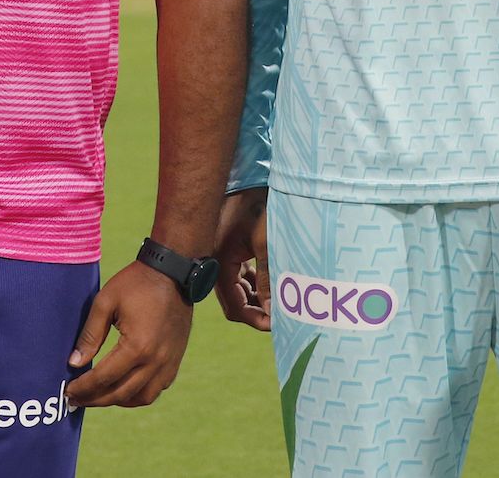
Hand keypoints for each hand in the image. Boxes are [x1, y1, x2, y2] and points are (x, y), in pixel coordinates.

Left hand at [64, 262, 193, 408]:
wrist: (173, 272)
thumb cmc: (137, 283)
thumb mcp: (106, 301)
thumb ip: (90, 335)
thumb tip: (74, 363)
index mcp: (137, 346)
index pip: (103, 378)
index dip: (83, 387)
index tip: (68, 391)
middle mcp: (155, 361)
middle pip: (120, 393)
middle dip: (95, 399)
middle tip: (77, 399)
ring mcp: (168, 362)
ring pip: (141, 398)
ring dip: (118, 400)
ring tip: (98, 396)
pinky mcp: (175, 360)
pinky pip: (156, 389)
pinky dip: (138, 394)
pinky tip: (124, 387)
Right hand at [214, 187, 269, 330]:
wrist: (248, 174)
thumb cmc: (256, 204)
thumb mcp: (265, 242)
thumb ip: (268, 279)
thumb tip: (273, 312)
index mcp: (220, 262)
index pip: (234, 307)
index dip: (256, 319)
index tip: (278, 324)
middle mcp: (216, 262)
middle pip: (234, 301)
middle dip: (256, 310)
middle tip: (282, 314)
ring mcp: (222, 255)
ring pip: (238, 289)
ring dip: (256, 298)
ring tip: (280, 300)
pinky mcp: (230, 248)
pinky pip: (240, 275)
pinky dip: (255, 283)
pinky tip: (271, 282)